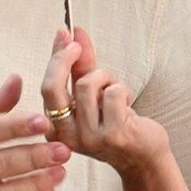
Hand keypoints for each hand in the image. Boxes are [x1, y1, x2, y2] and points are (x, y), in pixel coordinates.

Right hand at [41, 27, 170, 178]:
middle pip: (52, 87)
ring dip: (106, 78)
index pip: (46, 87)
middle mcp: (66, 136)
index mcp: (56, 128)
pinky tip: (127, 104)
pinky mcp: (112, 134)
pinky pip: (112, 93)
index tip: (65, 34)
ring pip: (87, 84)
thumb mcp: (94, 94)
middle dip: (64, 58)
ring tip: (116, 91)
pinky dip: (122, 90)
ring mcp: (88, 137)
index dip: (55, 57)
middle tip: (78, 45)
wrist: (143, 156)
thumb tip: (73, 33)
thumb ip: (81, 65)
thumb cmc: (117, 124)